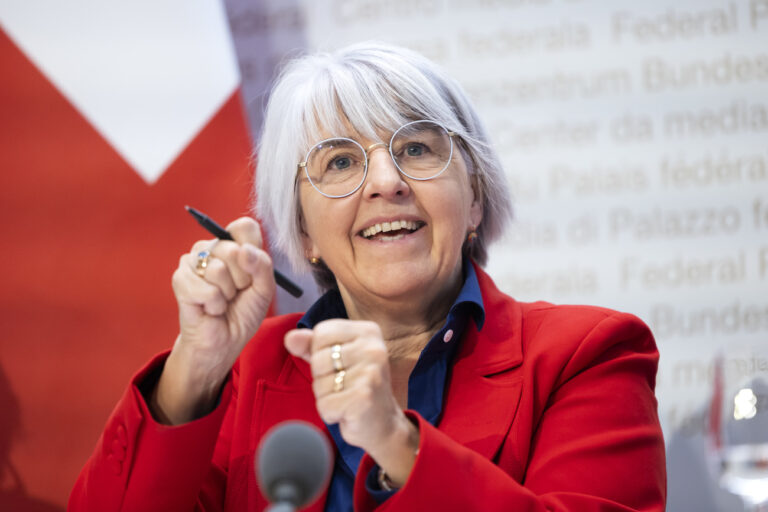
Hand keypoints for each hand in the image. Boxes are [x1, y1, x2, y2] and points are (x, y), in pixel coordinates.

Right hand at [152, 217, 275, 423]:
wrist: (223, 341)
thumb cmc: (242, 313)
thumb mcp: (264, 289)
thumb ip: (262, 266)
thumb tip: (245, 250)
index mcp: (233, 244)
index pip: (244, 227)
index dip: (253, 251)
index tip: (252, 272)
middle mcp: (211, 247)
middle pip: (234, 249)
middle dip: (242, 280)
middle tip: (236, 293)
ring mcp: (193, 261)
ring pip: (218, 270)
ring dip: (227, 294)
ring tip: (223, 301)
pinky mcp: (180, 279)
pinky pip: (206, 290)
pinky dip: (214, 305)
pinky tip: (210, 309)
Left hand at [285, 320, 419, 486]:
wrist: (383, 424)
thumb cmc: (355, 386)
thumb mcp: (334, 358)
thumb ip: (311, 345)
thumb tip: (290, 337)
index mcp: (368, 331)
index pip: (321, 332)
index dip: (320, 352)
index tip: (341, 365)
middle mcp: (373, 348)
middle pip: (318, 359)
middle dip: (322, 378)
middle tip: (344, 386)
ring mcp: (371, 373)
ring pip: (319, 383)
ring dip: (326, 397)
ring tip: (346, 398)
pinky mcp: (363, 399)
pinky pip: (324, 405)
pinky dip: (330, 413)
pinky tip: (347, 412)